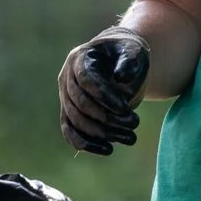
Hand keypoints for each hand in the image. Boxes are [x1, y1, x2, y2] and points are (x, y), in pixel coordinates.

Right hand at [58, 25, 148, 154]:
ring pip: (76, 120)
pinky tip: (108, 150)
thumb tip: (121, 78)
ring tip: (131, 137)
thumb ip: (129, 61)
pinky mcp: (68, 113)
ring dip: (102, 133)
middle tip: (134, 123)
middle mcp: (67, 78)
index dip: (104, 96)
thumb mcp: (132, 51)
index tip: (126, 108)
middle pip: (81, 104)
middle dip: (108, 118)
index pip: (87, 81)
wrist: (116, 60)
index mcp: (80, 58)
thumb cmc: (125, 53)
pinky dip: (86, 144)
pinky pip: (70, 132)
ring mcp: (65, 97)